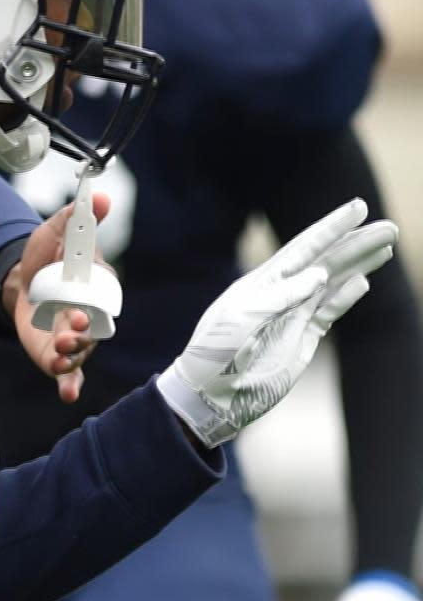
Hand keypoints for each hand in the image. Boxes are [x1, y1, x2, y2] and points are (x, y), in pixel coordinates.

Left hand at [6, 191, 112, 403]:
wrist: (23, 284)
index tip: (82, 313)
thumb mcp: (55, 234)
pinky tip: (69, 394)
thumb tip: (98, 196)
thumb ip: (75, 219)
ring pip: (79, 354)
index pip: (100, 301)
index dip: (93, 309)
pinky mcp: (58, 356)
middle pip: (92, 332)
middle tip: (69, 334)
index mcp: (94, 290)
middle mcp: (90, 318)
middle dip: (81, 336)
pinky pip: (69, 374)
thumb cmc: (48, 259)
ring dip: (71, 358)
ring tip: (57, 356)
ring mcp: (74, 339)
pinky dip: (71, 385)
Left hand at [157, 198, 396, 445]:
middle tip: (389, 227)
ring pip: (333, 282)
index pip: (303, 248)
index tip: (358, 208)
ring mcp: (293, 314)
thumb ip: (279, 296)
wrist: (211, 393)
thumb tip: (319, 273)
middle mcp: (281, 293)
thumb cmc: (215, 353)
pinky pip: (329, 311)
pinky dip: (346, 296)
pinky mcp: (302, 337)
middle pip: (326, 261)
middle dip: (356, 243)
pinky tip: (363, 281)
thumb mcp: (241, 319)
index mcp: (262, 282)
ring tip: (386, 246)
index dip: (331, 228)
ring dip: (359, 264)